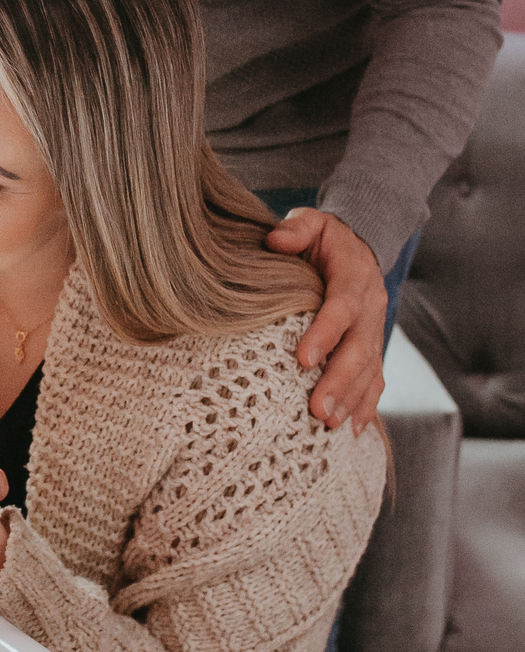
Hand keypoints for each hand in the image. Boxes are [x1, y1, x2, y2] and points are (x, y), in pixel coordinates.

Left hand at [265, 208, 385, 434]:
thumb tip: (275, 240)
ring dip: (351, 399)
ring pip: (369, 370)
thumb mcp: (312, 221)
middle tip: (317, 409)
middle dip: (339, 381)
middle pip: (359, 349)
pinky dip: (366, 406)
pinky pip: (375, 380)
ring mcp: (375, 331)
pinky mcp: (372, 348)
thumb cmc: (325, 238)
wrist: (359, 247)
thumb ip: (296, 228)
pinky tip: (351, 430)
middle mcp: (371, 309)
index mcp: (355, 278)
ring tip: (328, 424)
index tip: (303, 359)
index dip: (325, 334)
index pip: (341, 308)